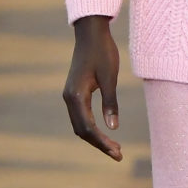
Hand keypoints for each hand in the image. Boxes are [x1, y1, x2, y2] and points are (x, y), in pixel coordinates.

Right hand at [63, 15, 122, 160]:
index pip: (88, 128)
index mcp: (76, 95)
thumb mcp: (110, 77)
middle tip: (118, 155)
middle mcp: (69, 98)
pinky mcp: (74, 92)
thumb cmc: (103, 52)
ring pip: (80, 125)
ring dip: (95, 138)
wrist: (91, 33)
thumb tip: (114, 128)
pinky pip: (80, 116)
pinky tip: (104, 132)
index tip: (117, 152)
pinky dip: (91, 128)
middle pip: (82, 130)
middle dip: (99, 144)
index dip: (102, 143)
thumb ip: (111, 102)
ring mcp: (69, 95)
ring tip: (114, 147)